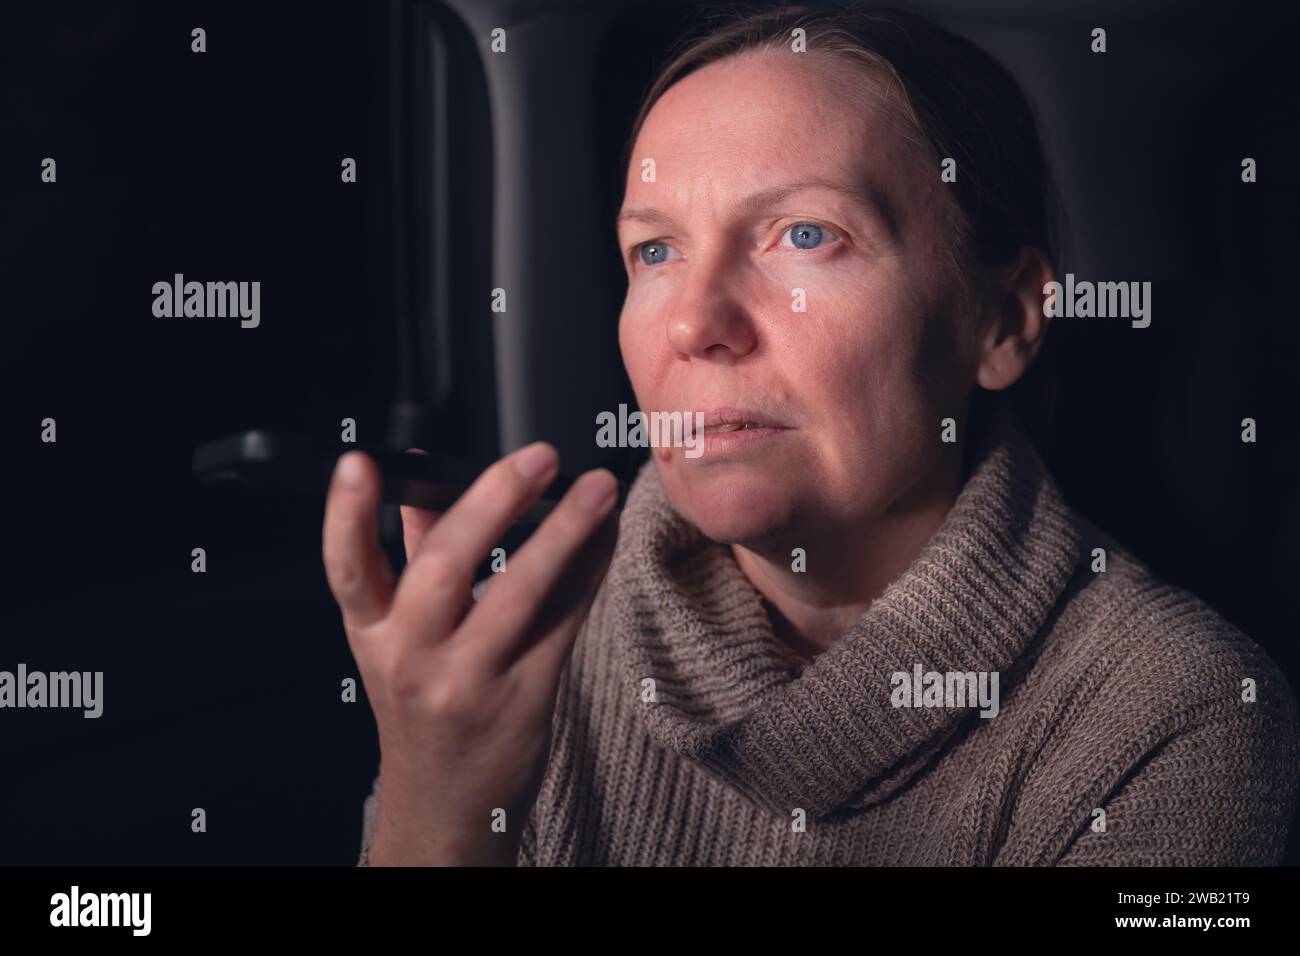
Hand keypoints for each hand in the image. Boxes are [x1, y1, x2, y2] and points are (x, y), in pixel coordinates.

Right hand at [322, 442, 618, 864]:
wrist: (445, 801)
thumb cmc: (422, 700)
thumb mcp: (396, 634)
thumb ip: (412, 551)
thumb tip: (420, 475)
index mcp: (371, 632)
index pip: (347, 569)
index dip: (347, 515)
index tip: (360, 463)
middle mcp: (411, 658)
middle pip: (442, 571)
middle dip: (491, 504)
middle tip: (538, 457)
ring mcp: (468, 683)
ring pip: (518, 595)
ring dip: (563, 534)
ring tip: (595, 490)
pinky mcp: (524, 699)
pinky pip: (562, 623)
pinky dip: (588, 572)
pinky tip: (605, 536)